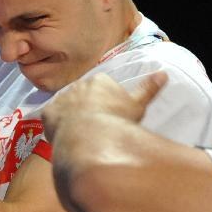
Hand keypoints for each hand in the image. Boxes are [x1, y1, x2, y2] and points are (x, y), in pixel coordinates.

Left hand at [42, 71, 166, 139]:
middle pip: (83, 96)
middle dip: (88, 108)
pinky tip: (66, 137)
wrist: (91, 136)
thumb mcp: (137, 104)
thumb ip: (148, 88)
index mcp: (99, 81)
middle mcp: (77, 85)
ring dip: (71, 117)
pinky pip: (52, 119)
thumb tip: (163, 74)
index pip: (102, 87)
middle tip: (97, 126)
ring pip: (66, 107)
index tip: (111, 115)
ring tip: (83, 134)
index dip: (107, 102)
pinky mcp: (48, 113)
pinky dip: (56, 126)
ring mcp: (60, 98)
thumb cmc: (118, 120)